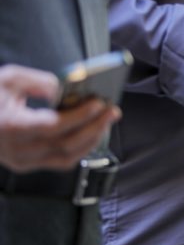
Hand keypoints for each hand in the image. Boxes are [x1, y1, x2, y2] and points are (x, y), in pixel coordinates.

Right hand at [0, 65, 119, 172]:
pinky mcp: (26, 165)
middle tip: (113, 110)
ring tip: (106, 121)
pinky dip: (80, 149)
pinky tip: (92, 133)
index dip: (78, 116)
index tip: (98, 103)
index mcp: (9, 126)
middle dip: (94, 127)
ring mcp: (21, 160)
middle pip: (64, 143)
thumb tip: (69, 90)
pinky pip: (60, 162)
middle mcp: (16, 148)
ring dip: (91, 139)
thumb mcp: (9, 79)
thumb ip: (40, 82)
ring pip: (66, 157)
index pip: (51, 126)